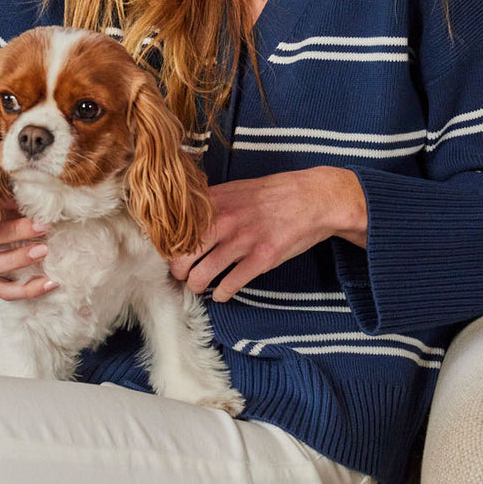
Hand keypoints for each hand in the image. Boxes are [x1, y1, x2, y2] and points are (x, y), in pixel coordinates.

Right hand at [0, 199, 59, 299]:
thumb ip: (4, 203)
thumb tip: (35, 198)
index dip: (17, 228)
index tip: (42, 222)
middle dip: (18, 258)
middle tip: (44, 249)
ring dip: (25, 286)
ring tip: (51, 280)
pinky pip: (4, 293)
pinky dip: (26, 292)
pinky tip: (49, 285)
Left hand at [168, 168, 367, 300]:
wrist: (313, 198)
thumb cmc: (275, 194)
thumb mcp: (237, 188)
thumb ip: (211, 202)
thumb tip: (186, 215)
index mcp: (215, 202)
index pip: (176, 230)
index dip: (168, 247)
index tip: (170, 254)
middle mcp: (224, 221)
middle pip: (182, 256)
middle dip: (178, 272)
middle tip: (181, 275)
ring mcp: (242, 241)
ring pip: (201, 275)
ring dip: (196, 286)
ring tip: (199, 286)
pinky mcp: (261, 259)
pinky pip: (230, 285)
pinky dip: (222, 294)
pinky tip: (222, 293)